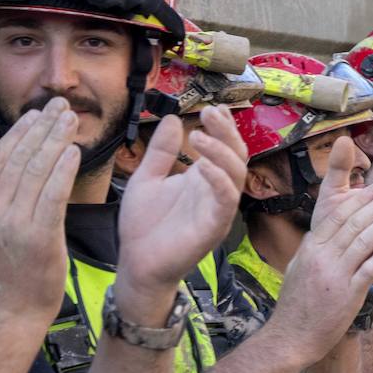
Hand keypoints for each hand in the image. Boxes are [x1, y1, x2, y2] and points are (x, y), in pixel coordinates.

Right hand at [0, 98, 79, 324]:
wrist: (8, 313)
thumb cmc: (2, 276)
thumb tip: (1, 173)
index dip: (18, 132)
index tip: (35, 114)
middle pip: (19, 157)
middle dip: (41, 126)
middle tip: (59, 105)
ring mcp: (13, 223)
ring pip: (36, 170)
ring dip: (56, 140)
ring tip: (70, 120)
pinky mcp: (39, 236)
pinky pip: (53, 194)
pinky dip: (63, 170)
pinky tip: (73, 152)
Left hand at [117, 106, 247, 313]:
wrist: (137, 264)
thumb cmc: (143, 225)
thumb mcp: (147, 179)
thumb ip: (161, 152)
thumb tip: (172, 118)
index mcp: (202, 179)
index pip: (224, 147)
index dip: (224, 127)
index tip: (214, 108)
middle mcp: (215, 191)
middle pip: (236, 155)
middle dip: (227, 132)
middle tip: (211, 113)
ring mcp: (217, 209)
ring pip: (236, 175)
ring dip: (221, 151)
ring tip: (199, 135)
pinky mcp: (214, 227)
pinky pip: (225, 200)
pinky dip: (218, 179)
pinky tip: (202, 165)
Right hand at [273, 138, 372, 360]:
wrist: (291, 337)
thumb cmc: (297, 305)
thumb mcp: (299, 268)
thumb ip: (312, 248)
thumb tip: (320, 231)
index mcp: (311, 248)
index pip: (337, 215)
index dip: (360, 199)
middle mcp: (322, 256)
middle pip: (354, 222)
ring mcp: (336, 274)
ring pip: (365, 239)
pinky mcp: (349, 292)